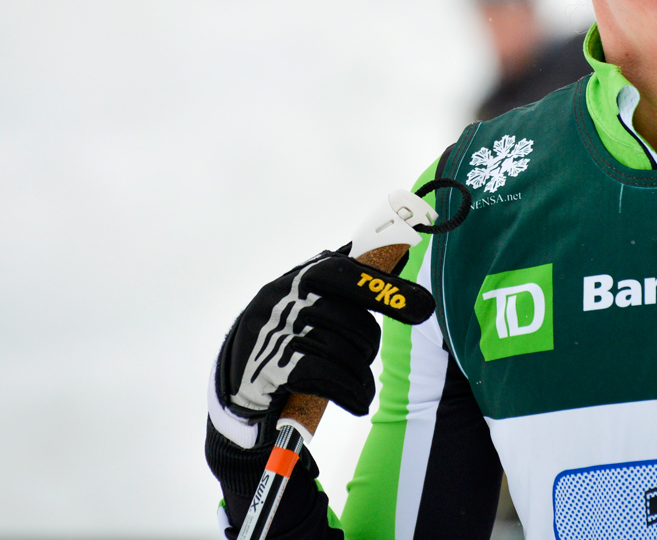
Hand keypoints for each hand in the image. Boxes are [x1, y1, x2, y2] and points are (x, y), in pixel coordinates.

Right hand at [211, 246, 434, 446]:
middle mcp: (281, 300)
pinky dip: (350, 393)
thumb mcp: (304, 303)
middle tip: (366, 358)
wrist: (235, 389)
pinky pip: (326, 376)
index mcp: (294, 279)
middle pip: (348, 318)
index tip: (422, 306)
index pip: (342, 272)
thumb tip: (395, 253)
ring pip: (340, 350)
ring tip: (362, 388)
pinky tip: (357, 402)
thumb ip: (342, 282)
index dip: (383, 288)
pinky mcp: (271, 369)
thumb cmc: (284, 339)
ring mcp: (274, 334)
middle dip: (366, 343)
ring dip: (360, 376)